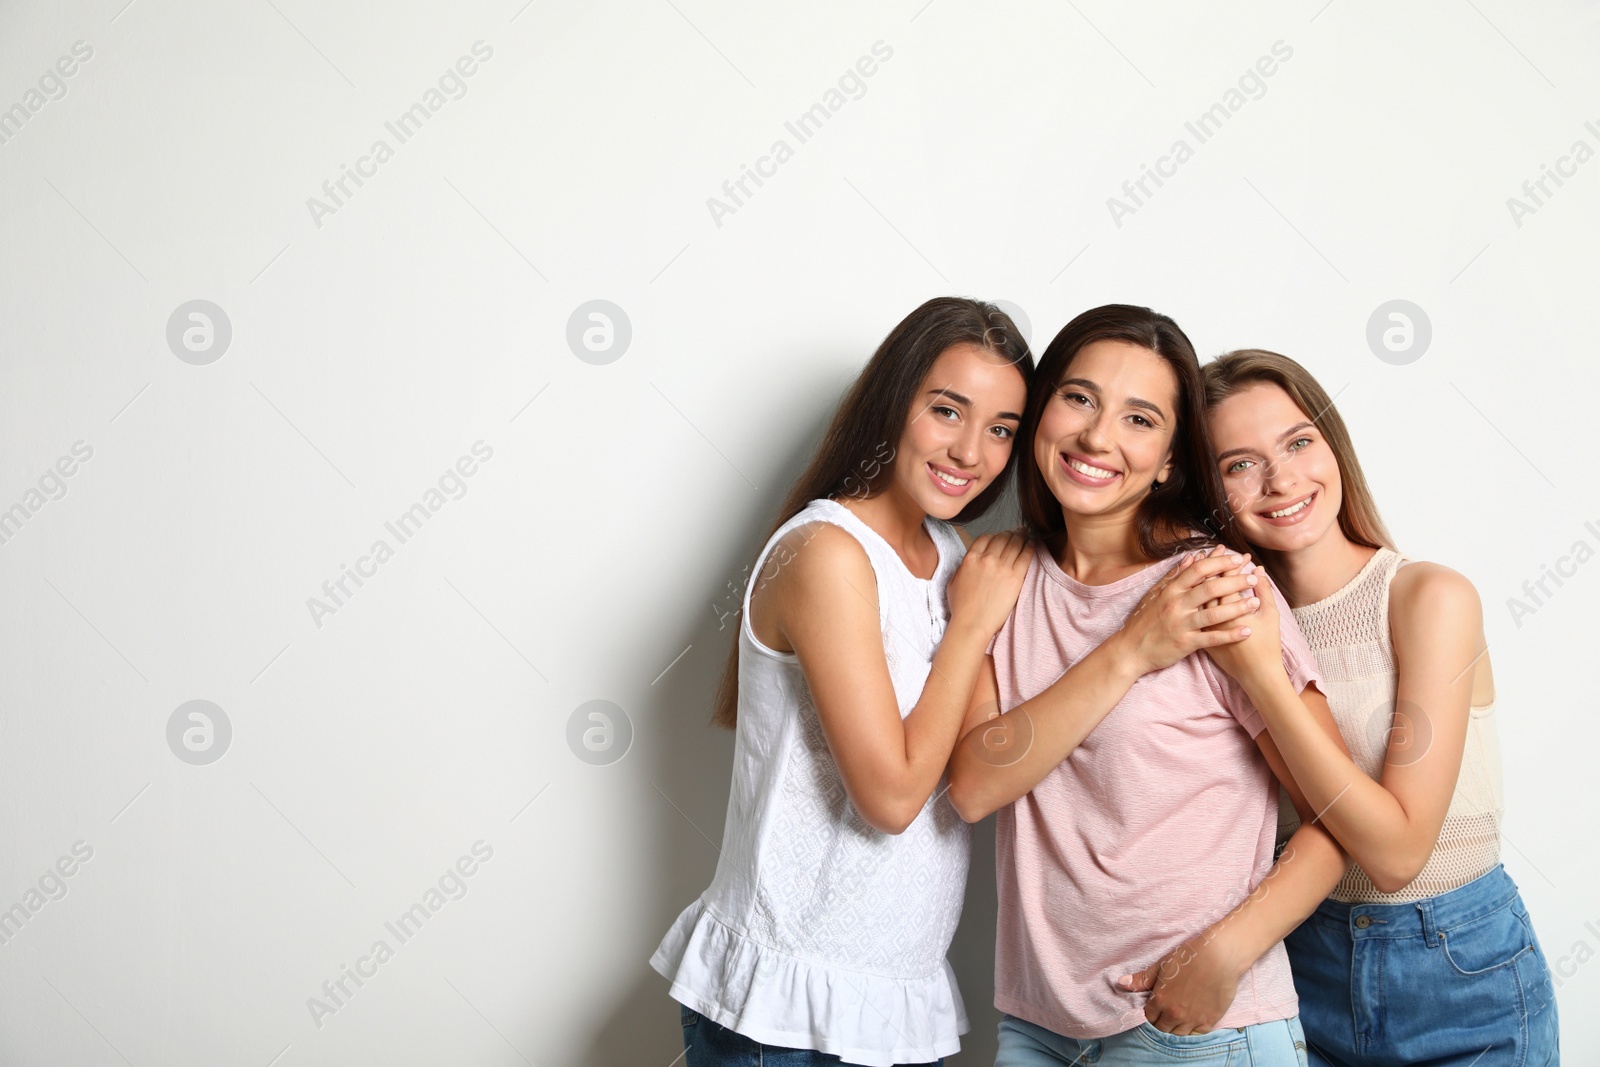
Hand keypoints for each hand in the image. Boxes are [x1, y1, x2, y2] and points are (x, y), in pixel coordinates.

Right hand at [947, 530, 1031, 635]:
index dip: (995, 536)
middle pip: (1002, 538)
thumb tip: (972, 562)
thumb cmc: (961, 608)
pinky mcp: (1015, 577)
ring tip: (1026, 536)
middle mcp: (986, 559)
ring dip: (1021, 537)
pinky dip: (1029, 547)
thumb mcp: (953, 582)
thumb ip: (963, 567)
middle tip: (1017, 533)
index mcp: (970, 559)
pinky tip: (1032, 544)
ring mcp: (1001, 567)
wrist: (972, 624)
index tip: (1000, 537)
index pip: (986, 538)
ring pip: (1015, 543)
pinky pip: (1025, 556)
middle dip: (1010, 534)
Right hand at [1113, 546, 1259, 675]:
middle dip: (1235, 581)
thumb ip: (1175, 576)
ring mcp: (1181, 624)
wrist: (1130, 650)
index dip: (1220, 562)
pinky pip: (1211, 639)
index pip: (1198, 570)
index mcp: (1170, 590)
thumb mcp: (1155, 594)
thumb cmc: (1143, 621)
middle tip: (1253, 577)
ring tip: (1257, 601)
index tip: (1237, 559)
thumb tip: (1193, 557)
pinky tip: (1247, 631)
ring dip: (1238, 607)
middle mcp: (1176, 604)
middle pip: (1210, 588)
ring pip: (1214, 613)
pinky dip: (1230, 635)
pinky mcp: (1185, 643)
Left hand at [1116, 926, 1246, 1035]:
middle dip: (1162, 1020)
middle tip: (1168, 1009)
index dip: (1151, 1011)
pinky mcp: (1209, 1021)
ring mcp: (1193, 1020)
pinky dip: (1193, 1028)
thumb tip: (1120, 983)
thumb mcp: (1162, 966)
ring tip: (1180, 1014)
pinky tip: (1194, 1017)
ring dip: (1177, 1026)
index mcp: (1160, 1000)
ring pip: (1179, 1033)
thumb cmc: (1189, 957)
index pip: (1149, 1017)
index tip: (1156, 1006)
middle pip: (1162, 1028)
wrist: (1219, 957)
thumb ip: (1142, 979)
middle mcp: (1175, 1014)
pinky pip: (1196, 1033)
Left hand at [1204, 565, 1282, 688]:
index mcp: (1232, 611)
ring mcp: (1204, 628)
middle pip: (1207, 585)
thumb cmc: (1267, 645)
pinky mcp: (1200, 636)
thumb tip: (1258, 570)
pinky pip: (1193, 613)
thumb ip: (1264, 591)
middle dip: (1213, 566)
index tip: (1238, 555)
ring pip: (1196, 598)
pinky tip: (1198, 586)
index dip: (1232, 565)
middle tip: (1218, 551)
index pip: (1226, 580)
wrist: (1256, 674)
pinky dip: (1195, 598)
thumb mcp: (1270, 616)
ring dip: (1200, 579)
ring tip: (1204, 562)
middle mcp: (1214, 618)